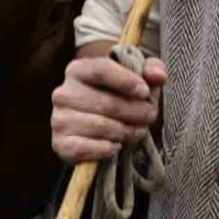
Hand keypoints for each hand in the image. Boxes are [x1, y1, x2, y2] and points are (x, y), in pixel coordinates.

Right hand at [50, 50, 166, 163]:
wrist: (97, 123)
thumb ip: (152, 69)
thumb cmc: (120, 95)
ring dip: (125, 131)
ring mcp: (59, 119)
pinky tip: (115, 145)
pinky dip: (105, 149)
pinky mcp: (60, 143)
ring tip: (137, 131)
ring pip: (100, 126)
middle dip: (135, 112)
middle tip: (150, 116)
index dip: (125, 80)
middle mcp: (63, 93)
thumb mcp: (138, 77)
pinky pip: (85, 148)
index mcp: (79, 70)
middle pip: (105, 103)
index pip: (100, 70)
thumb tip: (158, 76)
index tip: (144, 92)